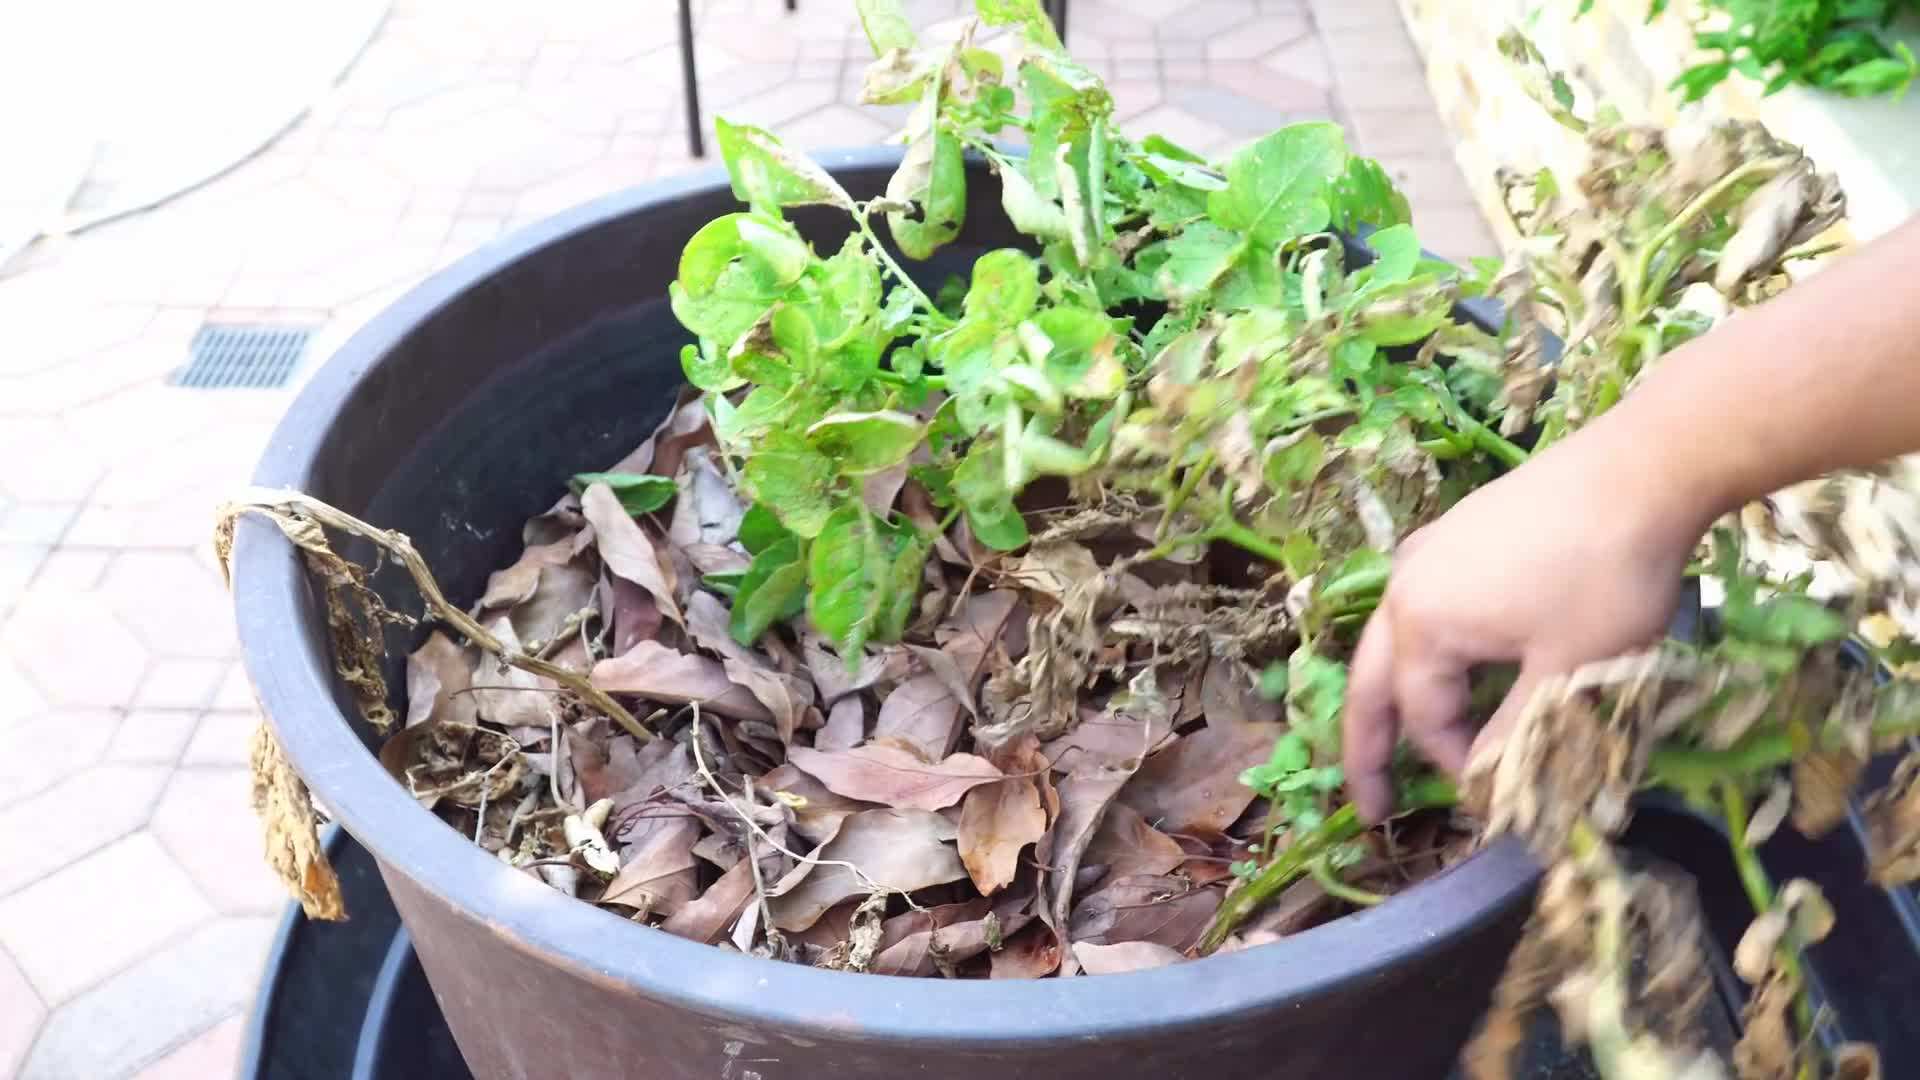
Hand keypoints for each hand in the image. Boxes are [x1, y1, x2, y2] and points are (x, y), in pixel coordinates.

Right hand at [1340, 420, 1710, 821]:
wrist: (1640, 470)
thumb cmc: (1603, 577)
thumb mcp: (1568, 673)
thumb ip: (1516, 736)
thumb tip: (1482, 786)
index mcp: (1422, 623)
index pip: (1423, 716)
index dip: (1454, 763)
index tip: (1496, 794)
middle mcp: (1407, 585)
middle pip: (1373, 680)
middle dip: (1368, 747)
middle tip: (1371, 807)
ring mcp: (1428, 550)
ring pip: (1396, 639)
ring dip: (1394, 693)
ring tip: (1399, 736)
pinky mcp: (1458, 530)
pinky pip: (1422, 604)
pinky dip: (1424, 649)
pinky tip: (1449, 656)